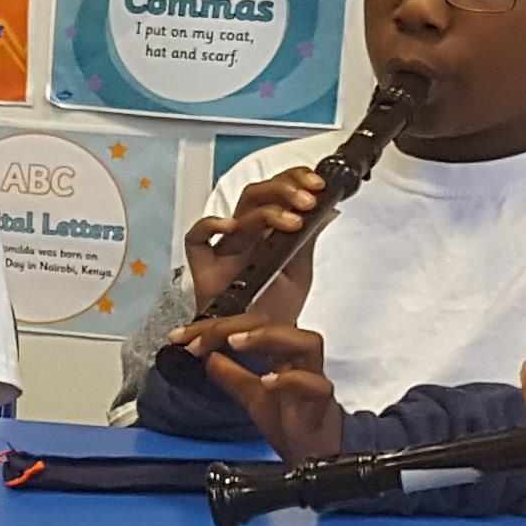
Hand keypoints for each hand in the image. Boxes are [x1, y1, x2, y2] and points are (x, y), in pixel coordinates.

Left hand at [181, 317, 342, 460]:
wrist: (313, 455)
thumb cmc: (291, 422)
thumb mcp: (250, 396)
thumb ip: (231, 375)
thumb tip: (207, 357)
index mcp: (280, 354)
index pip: (248, 327)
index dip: (213, 328)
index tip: (182, 337)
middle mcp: (298, 360)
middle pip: (274, 325)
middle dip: (233, 327)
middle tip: (199, 339)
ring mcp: (313, 378)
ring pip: (306, 342)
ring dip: (268, 338)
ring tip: (235, 343)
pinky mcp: (322, 402)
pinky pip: (314, 384)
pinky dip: (290, 379)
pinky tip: (267, 381)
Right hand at [185, 166, 326, 306]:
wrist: (260, 347)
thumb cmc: (273, 311)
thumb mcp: (299, 272)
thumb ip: (308, 241)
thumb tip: (328, 210)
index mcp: (268, 231)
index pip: (276, 191)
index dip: (294, 179)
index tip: (317, 185)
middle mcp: (245, 235)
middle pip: (256, 193)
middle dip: (284, 189)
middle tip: (308, 199)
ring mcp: (224, 248)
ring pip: (238, 210)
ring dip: (267, 207)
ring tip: (292, 220)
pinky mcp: (204, 266)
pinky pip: (196, 237)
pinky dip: (210, 225)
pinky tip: (231, 228)